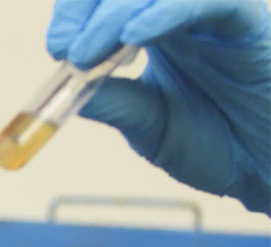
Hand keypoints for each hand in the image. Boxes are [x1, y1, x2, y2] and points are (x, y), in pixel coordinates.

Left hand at [46, 0, 270, 214]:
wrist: (268, 170)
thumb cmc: (218, 144)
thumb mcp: (147, 124)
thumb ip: (109, 99)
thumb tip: (62, 83)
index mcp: (154, 27)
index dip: (76, 11)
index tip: (56, 49)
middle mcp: (181, 10)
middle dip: (87, 6)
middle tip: (65, 49)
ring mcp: (215, 11)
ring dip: (115, 10)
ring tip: (88, 53)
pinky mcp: (249, 18)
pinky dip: (166, 10)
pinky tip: (136, 35)